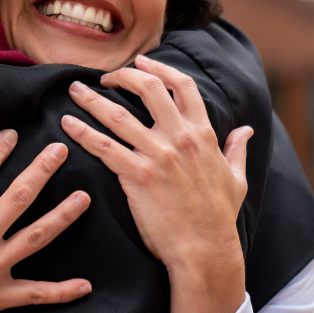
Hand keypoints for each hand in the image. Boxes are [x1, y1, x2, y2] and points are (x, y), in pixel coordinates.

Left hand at [61, 55, 249, 272]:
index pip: (182, 86)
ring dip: (91, 99)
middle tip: (104, 77)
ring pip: (117, 115)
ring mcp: (158, 155)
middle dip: (122, 76)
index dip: (159, 69)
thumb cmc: (219, 218)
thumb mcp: (236, 179)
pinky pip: (103, 146)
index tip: (141, 61)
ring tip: (74, 92)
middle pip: (147, 88)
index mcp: (203, 134)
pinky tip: (67, 125)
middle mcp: (180, 138)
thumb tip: (246, 130)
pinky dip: (82, 133)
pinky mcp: (137, 176)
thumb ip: (236, 150)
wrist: (205, 250)